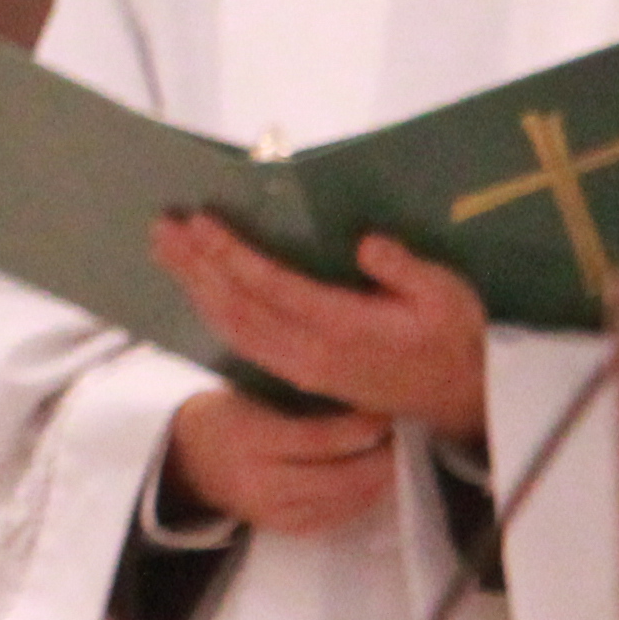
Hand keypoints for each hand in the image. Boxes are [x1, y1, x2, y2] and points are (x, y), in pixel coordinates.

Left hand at [149, 214, 488, 443]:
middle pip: (238, 306)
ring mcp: (300, 366)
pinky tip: (195, 287)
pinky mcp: (297, 373)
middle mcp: (311, 350)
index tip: (200, 222)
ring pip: (233, 326)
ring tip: (165, 249)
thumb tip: (366, 244)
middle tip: (161, 227)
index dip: (231, 255)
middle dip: (195, 265)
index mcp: (344, 326)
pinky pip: (243, 342)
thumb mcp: (447, 295)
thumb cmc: (452, 335)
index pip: (272, 287)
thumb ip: (405, 270)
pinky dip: (212, 312)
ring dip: (195, 286)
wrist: (457, 397)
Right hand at [160, 387, 401, 539]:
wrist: (184, 460)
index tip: (389, 413)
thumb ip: (301, 402)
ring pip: (341, 503)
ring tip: (397, 459)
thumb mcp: (250, 396)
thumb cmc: (225, 416)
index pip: (319, 439)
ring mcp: (271, 511)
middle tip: (405, 439)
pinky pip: (332, 519)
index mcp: (251, 438)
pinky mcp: (281, 528)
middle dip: (381, 461)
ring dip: (377, 483)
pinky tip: (373, 483)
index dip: (362, 429)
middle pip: (338, 479)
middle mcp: (261, 481)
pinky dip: (360, 502)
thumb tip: (363, 397)